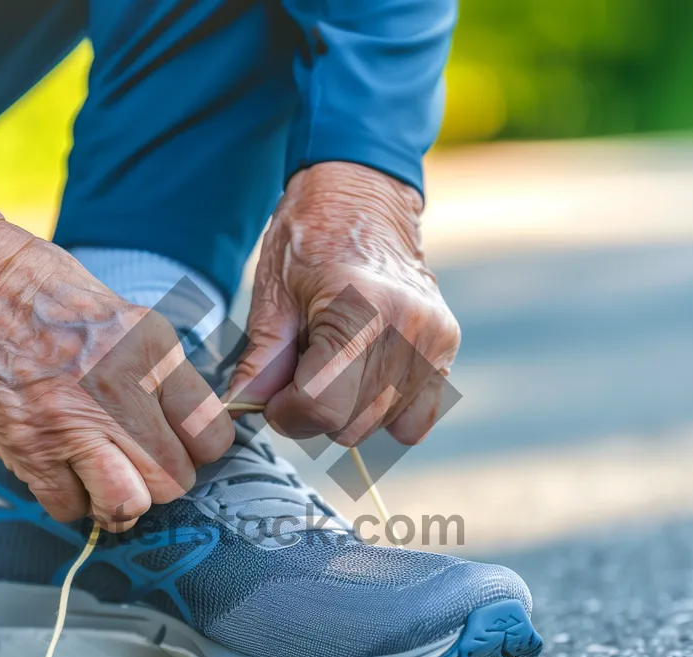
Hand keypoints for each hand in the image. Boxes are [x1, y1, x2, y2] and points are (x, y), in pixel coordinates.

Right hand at [0, 197, 233, 530]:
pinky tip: (68, 473)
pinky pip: (68, 507)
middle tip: (147, 463)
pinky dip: (72, 500)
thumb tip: (186, 423)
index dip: (202, 448)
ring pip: (126, 504)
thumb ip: (161, 373)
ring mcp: (70, 426)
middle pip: (173, 480)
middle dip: (165, 479)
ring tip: (111, 476)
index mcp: (150, 353)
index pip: (210, 435)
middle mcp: (117, 393)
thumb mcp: (127, 317)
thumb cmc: (46, 294)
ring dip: (122, 499)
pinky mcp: (28, 449)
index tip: (187, 444)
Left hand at [227, 162, 459, 446]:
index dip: (286, 412)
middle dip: (314, 413)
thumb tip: (246, 406)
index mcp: (360, 310)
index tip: (275, 393)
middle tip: (302, 371)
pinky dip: (387, 412)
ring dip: (349, 411)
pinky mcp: (446, 347)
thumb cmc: (311, 236)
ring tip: (336, 362)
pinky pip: (417, 418)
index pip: (322, 408)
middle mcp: (407, 328)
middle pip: (351, 424)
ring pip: (382, 426)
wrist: (363, 194)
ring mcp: (433, 340)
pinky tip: (365, 377)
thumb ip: (262, 357)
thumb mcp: (273, 293)